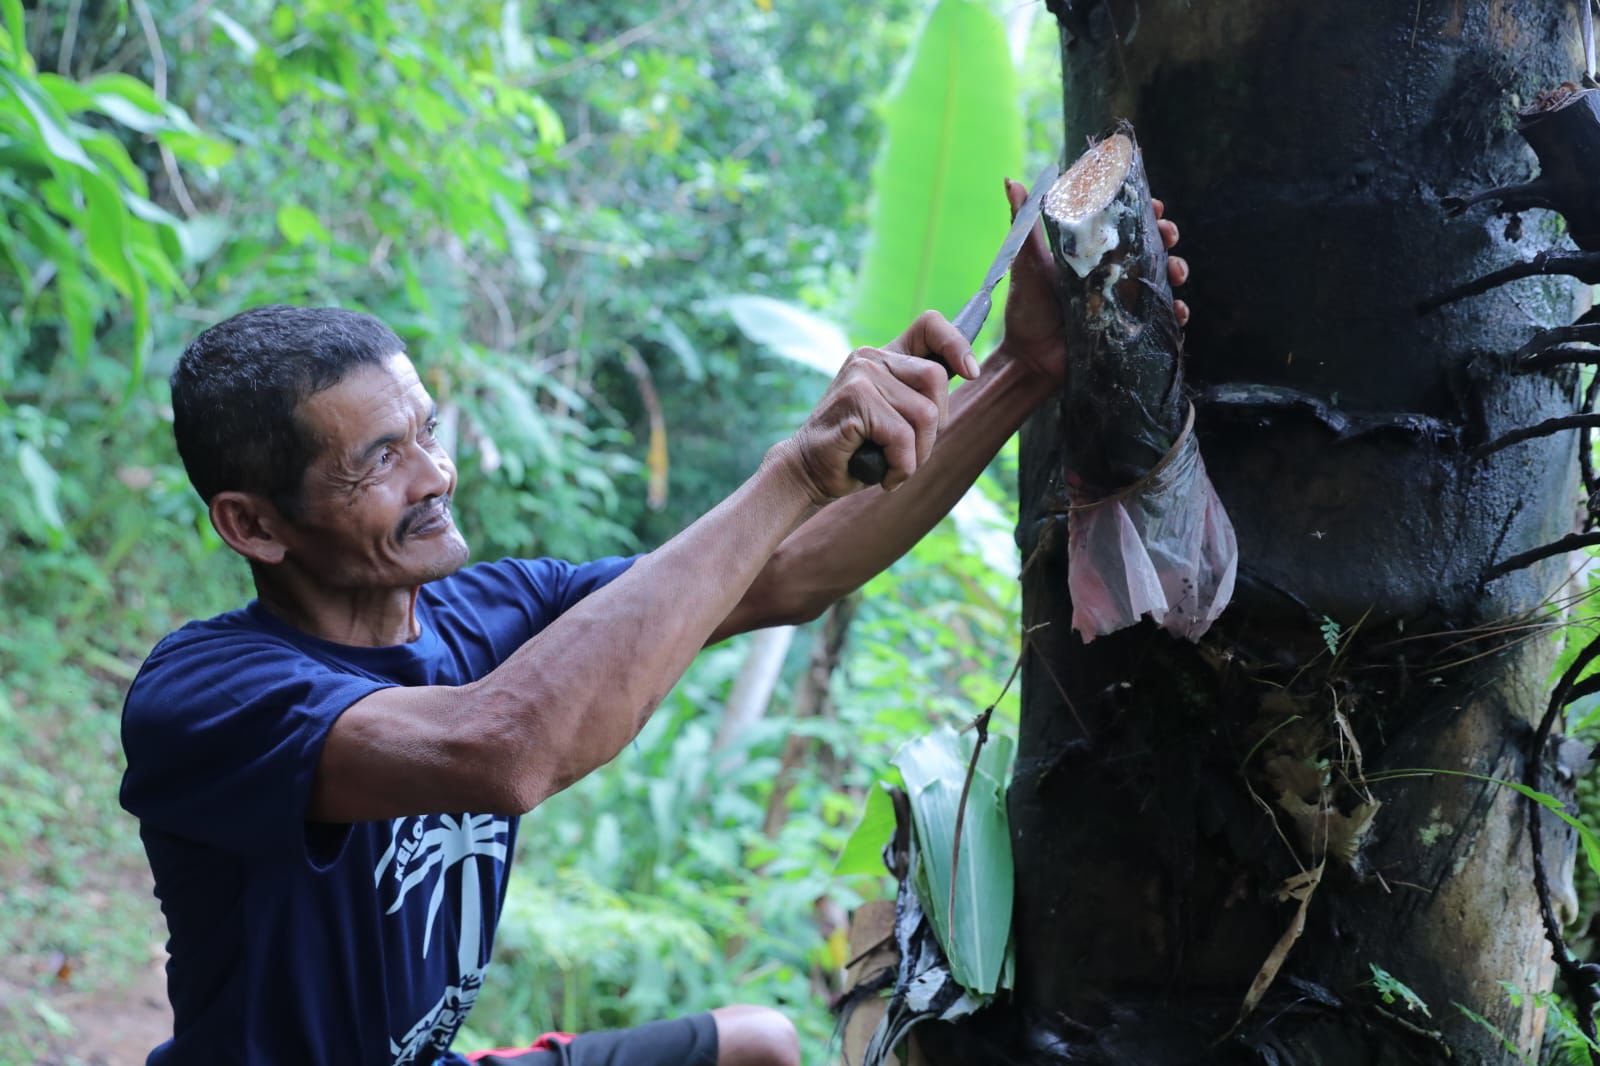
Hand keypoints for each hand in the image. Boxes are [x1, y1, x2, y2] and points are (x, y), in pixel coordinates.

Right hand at [781, 311, 977, 502]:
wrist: (808, 472)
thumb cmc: (858, 450)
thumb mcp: (896, 416)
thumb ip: (921, 394)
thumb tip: (967, 371)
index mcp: (883, 357)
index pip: (929, 325)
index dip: (956, 344)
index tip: (971, 372)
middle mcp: (871, 358)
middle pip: (936, 379)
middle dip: (935, 426)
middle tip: (910, 453)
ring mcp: (861, 375)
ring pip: (925, 413)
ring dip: (917, 454)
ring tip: (894, 467)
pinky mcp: (854, 400)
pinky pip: (902, 436)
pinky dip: (901, 466)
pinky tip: (884, 476)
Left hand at [999, 178, 1190, 383]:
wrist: (1030, 359)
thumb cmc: (1027, 309)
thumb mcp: (1026, 264)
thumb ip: (1024, 225)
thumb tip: (1011, 182)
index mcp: (1091, 253)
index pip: (1123, 223)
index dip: (1143, 210)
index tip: (1153, 204)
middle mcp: (1111, 272)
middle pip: (1150, 245)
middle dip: (1167, 235)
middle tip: (1169, 234)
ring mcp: (1123, 299)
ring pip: (1161, 277)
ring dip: (1176, 269)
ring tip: (1177, 272)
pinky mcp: (1129, 326)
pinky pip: (1161, 316)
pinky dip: (1176, 311)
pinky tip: (1178, 311)